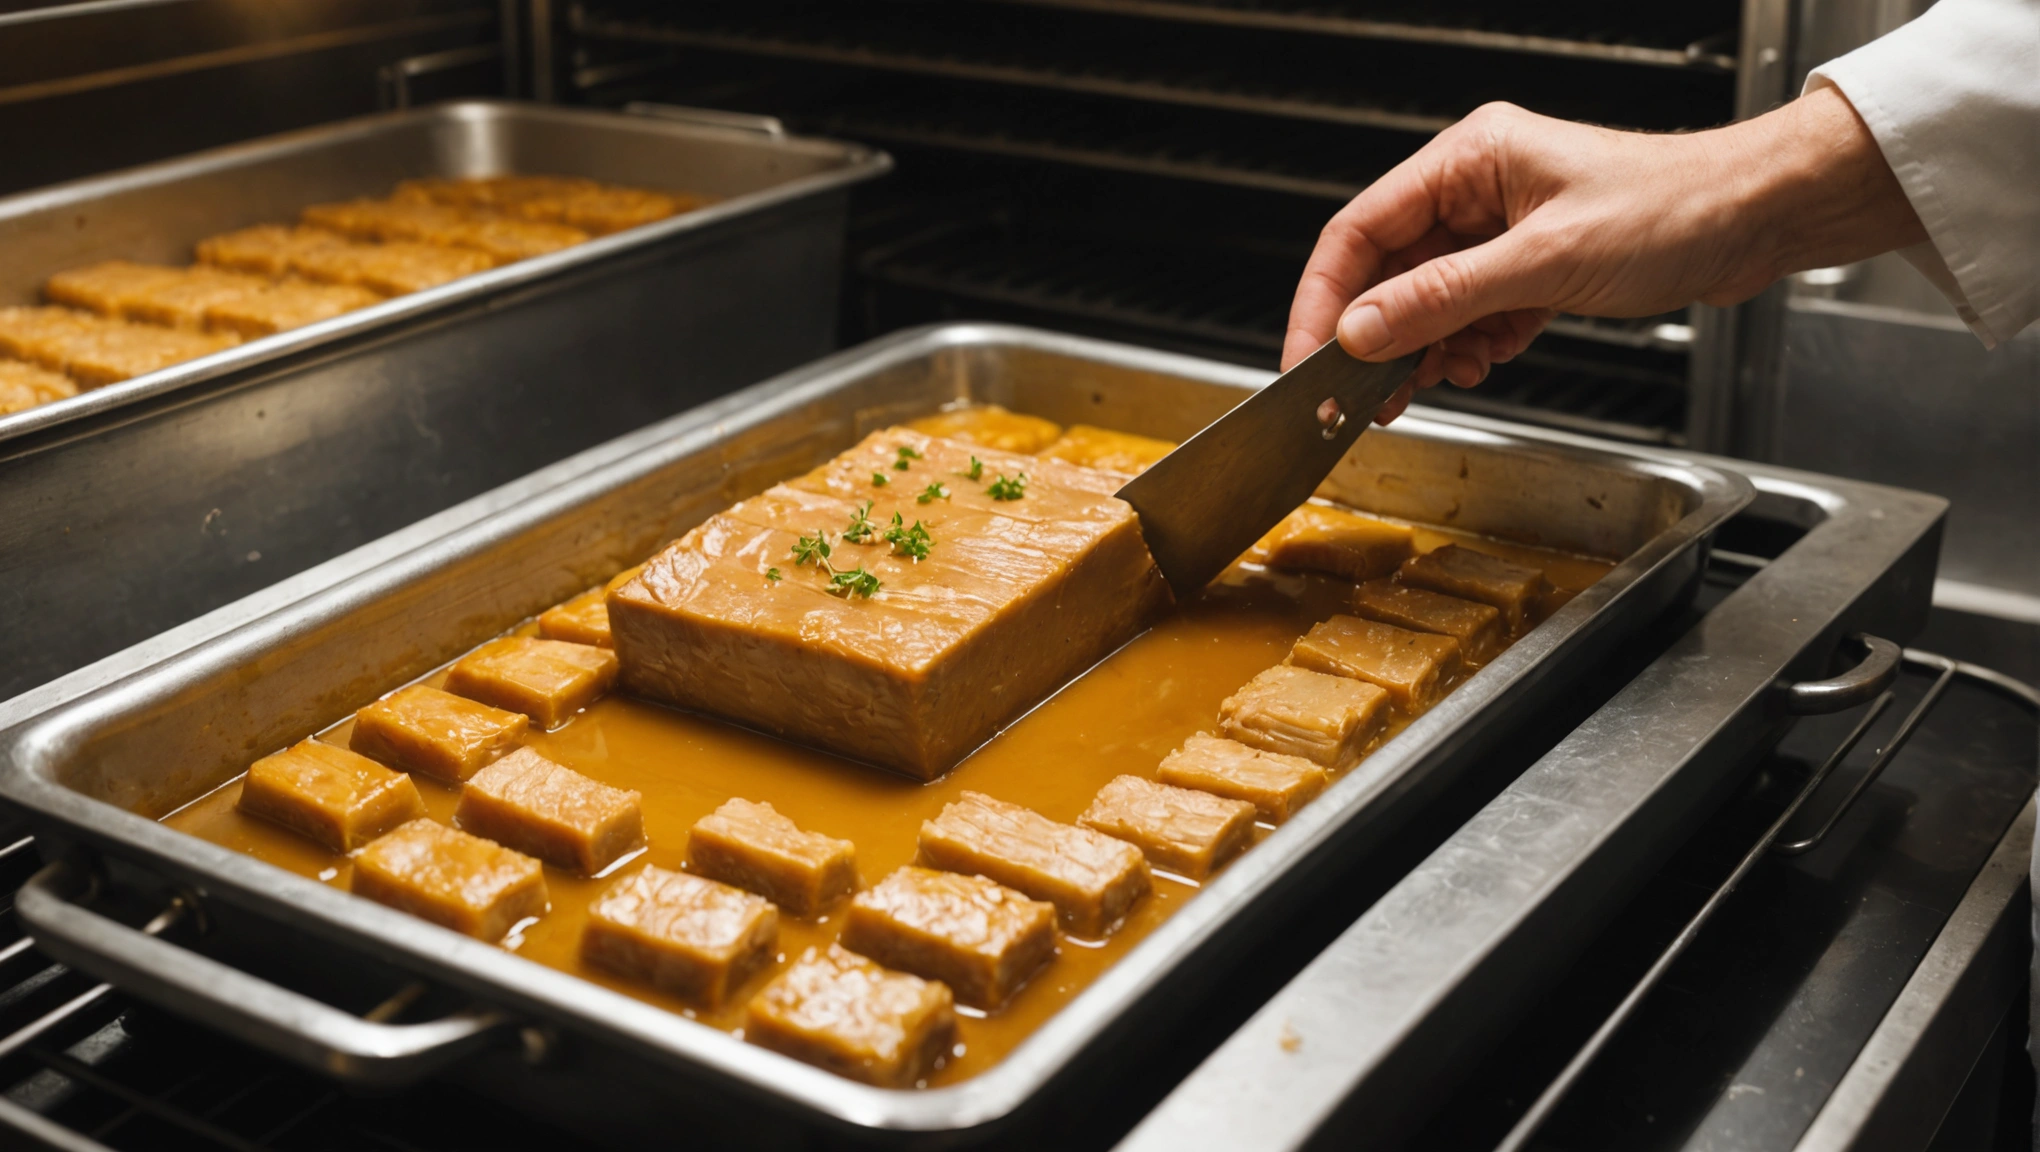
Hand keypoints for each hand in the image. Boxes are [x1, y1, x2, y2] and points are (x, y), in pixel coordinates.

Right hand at [1284, 87, 1926, 423]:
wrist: (1754, 220)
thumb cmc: (1673, 209)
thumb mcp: (1543, 263)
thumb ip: (1443, 298)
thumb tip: (1362, 330)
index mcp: (1468, 159)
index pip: (1358, 231)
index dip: (1324, 301)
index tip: (1306, 360)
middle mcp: (1477, 189)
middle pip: (1388, 272)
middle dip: (1375, 338)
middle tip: (1357, 397)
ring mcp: (1502, 231)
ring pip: (1427, 300)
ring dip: (1423, 350)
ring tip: (1425, 388)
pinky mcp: (1529, 267)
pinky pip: (1469, 314)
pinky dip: (1466, 347)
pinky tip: (1480, 364)